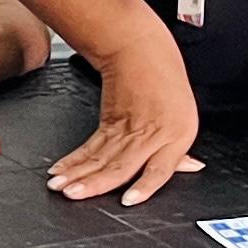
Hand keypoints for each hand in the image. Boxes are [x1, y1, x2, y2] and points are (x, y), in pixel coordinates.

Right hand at [49, 36, 201, 204]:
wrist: (138, 47)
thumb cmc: (164, 76)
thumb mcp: (183, 113)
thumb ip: (180, 146)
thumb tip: (188, 167)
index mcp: (178, 134)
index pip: (161, 169)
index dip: (144, 187)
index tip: (129, 200)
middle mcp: (152, 133)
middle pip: (121, 165)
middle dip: (95, 183)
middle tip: (74, 194)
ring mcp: (128, 127)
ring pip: (100, 157)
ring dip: (77, 174)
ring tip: (59, 186)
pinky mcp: (108, 121)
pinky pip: (89, 146)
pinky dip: (73, 159)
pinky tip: (60, 170)